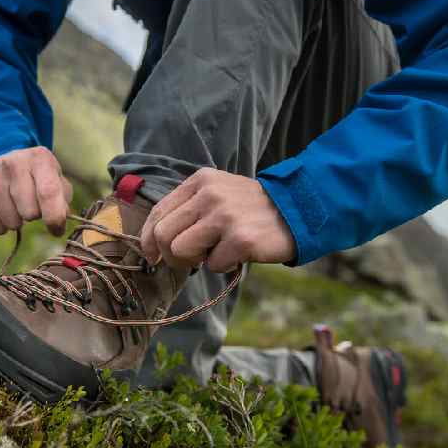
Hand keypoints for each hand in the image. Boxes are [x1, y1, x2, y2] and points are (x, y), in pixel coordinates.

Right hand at [0, 146, 72, 235]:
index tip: (56, 230)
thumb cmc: (39, 179)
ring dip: (17, 223)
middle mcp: (12, 162)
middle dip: (35, 217)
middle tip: (32, 208)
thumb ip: (63, 202)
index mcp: (39, 158)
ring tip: (18, 209)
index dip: (54, 217)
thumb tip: (57, 225)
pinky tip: (3, 214)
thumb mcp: (57, 181)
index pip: (48, 192)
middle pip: (29, 211)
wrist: (7, 164)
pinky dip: (0, 227)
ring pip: (10, 221)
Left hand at [140, 168, 296, 272]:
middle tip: (191, 260)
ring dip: (196, 261)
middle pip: (163, 235)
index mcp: (200, 181)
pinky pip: (212, 265)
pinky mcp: (241, 239)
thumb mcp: (219, 194)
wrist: (299, 210)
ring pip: (180, 251)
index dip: (148, 239)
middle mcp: (209, 195)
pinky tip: (240, 253)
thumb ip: (189, 210)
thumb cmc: (251, 210)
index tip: (152, 255)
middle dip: (170, 255)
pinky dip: (224, 265)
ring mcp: (225, 216)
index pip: (158, 213)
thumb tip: (154, 244)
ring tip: (217, 252)